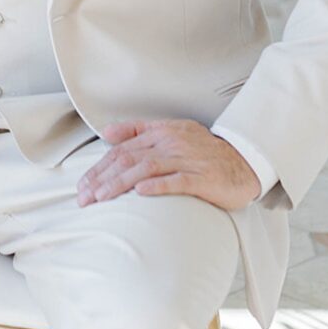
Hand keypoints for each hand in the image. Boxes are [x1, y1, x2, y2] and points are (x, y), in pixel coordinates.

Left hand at [77, 118, 260, 211]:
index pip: (122, 150)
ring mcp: (187, 160)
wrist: (244, 161)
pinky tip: (140, 192)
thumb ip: (139, 131)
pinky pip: (177, 180)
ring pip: (146, 168)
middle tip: (84, 197)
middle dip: (102, 178)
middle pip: (129, 159)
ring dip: (120, 183)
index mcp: (161, 133)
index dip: (99, 167)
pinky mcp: (203, 178)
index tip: (83, 186)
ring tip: (102, 197)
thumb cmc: (205, 151)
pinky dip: (157, 185)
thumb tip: (108, 132)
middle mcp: (171, 144)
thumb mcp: (172, 132)